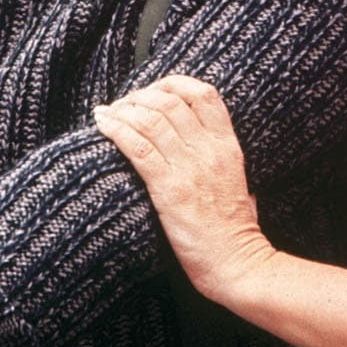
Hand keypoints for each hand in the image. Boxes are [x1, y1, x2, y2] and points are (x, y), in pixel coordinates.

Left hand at [94, 75, 276, 302]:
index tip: (153, 90)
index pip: (204, 94)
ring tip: (106, 113)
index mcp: (228, 146)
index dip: (173, 83)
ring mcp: (189, 167)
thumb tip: (224, 166)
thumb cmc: (236, 233)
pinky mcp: (169, 188)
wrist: (237, 263)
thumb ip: (230, 170)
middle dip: (140, 95)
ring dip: (123, 110)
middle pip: (170, 100)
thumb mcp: (243, 188)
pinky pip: (138, 147)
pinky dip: (116, 130)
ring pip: (150, 118)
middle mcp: (209, 150)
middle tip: (122, 104)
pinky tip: (103, 125)